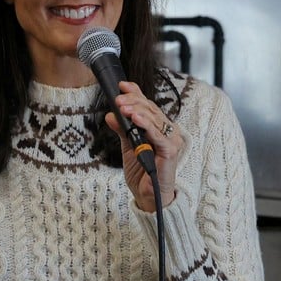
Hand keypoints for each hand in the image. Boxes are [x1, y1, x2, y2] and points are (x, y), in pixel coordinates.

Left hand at [105, 81, 183, 211]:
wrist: (148, 195)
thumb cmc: (141, 171)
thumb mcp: (128, 146)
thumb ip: (122, 130)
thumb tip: (110, 115)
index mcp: (158, 127)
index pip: (147, 105)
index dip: (136, 93)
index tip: (122, 85)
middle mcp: (167, 130)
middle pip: (150, 109)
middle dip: (133, 101)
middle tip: (117, 98)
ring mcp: (171, 140)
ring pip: (153, 118)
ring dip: (137, 110)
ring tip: (122, 106)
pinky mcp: (170, 150)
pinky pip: (157, 134)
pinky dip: (146, 125)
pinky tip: (135, 118)